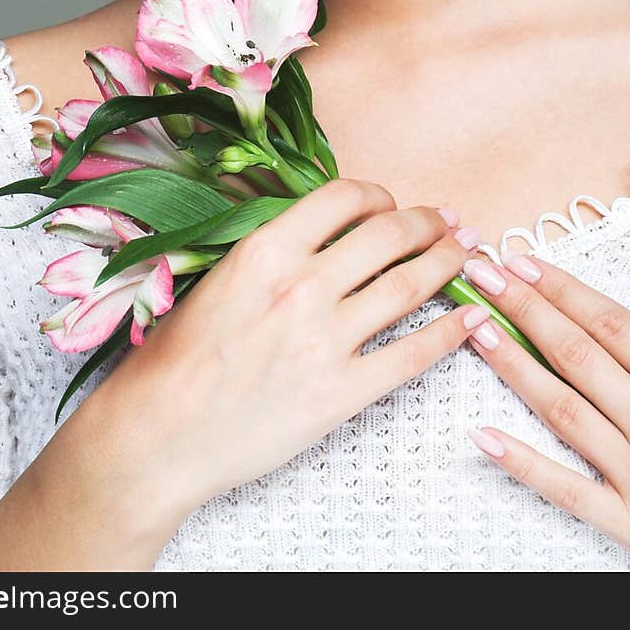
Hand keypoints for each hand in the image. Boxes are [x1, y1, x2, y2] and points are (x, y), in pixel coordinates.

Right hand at [105, 178, 484, 518]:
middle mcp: (302, 285)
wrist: (157, 434)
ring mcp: (325, 340)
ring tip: (467, 254)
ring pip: (408, 286)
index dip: (378, 196)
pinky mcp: (341, 392)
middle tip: (445, 222)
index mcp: (266, 249)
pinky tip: (472, 318)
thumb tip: (321, 234)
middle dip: (426, 223)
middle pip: (388, 235)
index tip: (390, 205)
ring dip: (446, 263)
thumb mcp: (216, 278)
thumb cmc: (175, 360)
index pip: (343, 198)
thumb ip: (270, 252)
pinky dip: (450, 332)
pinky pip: (412, 354)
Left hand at [458, 250, 629, 570]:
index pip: (611, 324)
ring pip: (563, 408)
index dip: (562, 290)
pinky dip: (523, 462)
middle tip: (483, 277)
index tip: (524, 264)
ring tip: (476, 331)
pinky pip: (566, 488)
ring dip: (515, 366)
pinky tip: (483, 436)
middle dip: (524, 309)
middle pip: (577, 355)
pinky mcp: (629, 522)